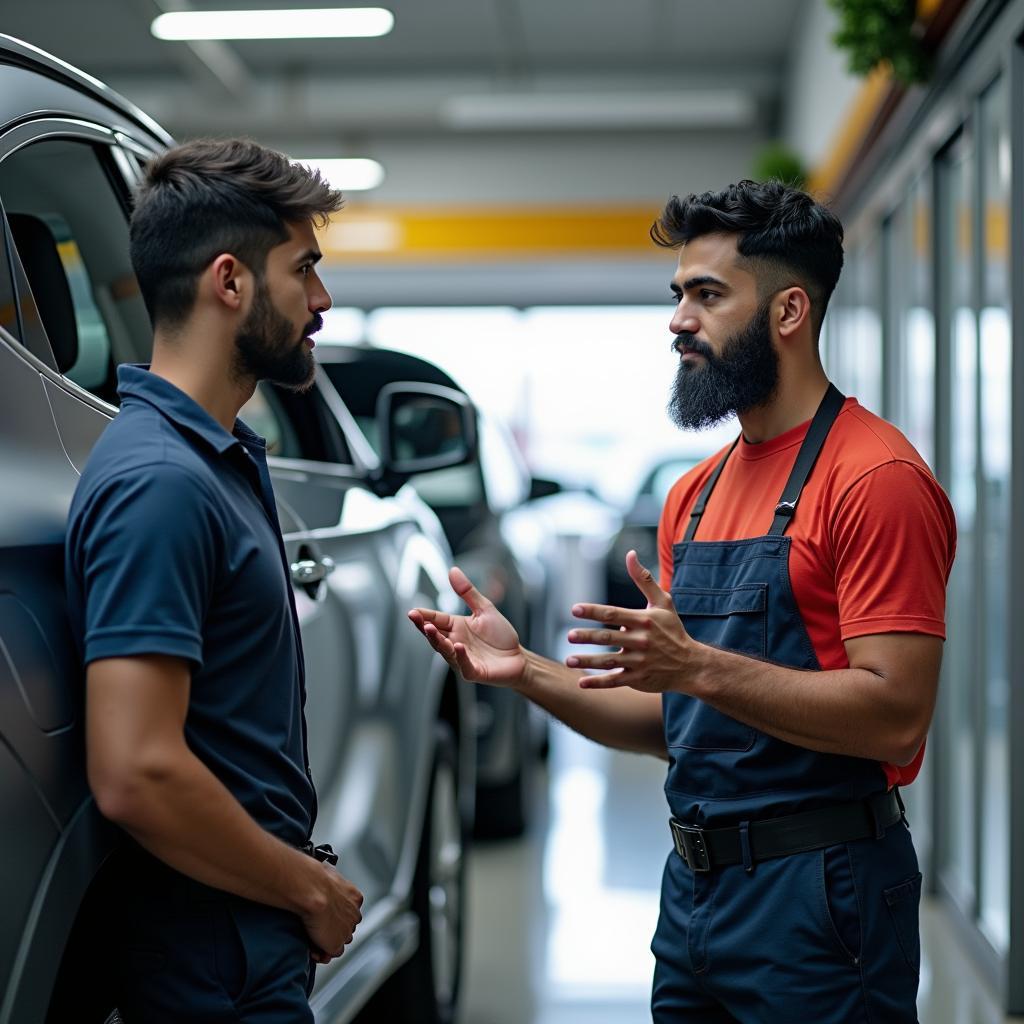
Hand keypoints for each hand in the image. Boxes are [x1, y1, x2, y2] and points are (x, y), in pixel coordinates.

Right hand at [302, 863, 363, 963]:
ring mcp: (346, 930)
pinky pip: (332, 953)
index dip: (335, 915)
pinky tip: (313, 948)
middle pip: (345, 927)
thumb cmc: (315, 877)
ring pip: (340, 940)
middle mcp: (354, 914)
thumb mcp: (328, 872)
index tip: (324, 915)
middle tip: (318, 929)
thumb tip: (325, 870)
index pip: (348, 911)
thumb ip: (330, 877)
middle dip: (333, 929)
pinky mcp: (336, 944)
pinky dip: (323, 953)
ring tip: (314, 938)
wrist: (312, 888)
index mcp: (354, 897)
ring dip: (328, 941)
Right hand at [408, 566, 526, 685]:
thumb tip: (452, 570)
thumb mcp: (484, 609)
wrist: (518, 658)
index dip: (424, 616)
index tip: (412, 611)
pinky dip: (460, 656)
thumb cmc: (500, 635)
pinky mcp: (473, 671)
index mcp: (456, 627)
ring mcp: (462, 658)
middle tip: (415, 617)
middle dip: (424, 627)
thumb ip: (467, 592)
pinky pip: (464, 664)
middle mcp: (455, 642)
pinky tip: (457, 646)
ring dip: (437, 640)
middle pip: (435, 635)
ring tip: (429, 629)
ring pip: (445, 650)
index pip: (436, 619)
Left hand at [565, 550, 700, 692]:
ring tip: (569, 660)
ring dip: (588, 661)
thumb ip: (644, 579)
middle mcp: (641, 641)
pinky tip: (581, 683)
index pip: (614, 614)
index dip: (593, 611)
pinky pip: (615, 681)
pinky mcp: (638, 679)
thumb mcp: (663, 602)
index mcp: (643, 621)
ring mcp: (639, 662)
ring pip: (609, 661)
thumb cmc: (673, 630)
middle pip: (609, 638)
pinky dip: (598, 683)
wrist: (691, 664)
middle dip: (588, 637)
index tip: (575, 609)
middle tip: (569, 635)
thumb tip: (630, 554)